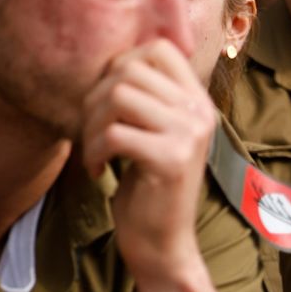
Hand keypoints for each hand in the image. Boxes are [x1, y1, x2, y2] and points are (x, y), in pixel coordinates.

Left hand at [80, 40, 215, 285]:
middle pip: (127, 71)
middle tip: (91, 134)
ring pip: (117, 97)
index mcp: (196, 100)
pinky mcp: (171, 160)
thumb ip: (142, 98)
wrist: (162, 243)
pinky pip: (113, 134)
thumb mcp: (150, 133)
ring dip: (90, 125)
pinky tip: (99, 171)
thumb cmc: (146, 186)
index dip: (119, 65)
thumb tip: (105, 60)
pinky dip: (93, 151)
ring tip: (94, 151)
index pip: (158, 48)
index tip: (105, 103)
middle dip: (93, 100)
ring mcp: (188, 134)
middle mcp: (199, 111)